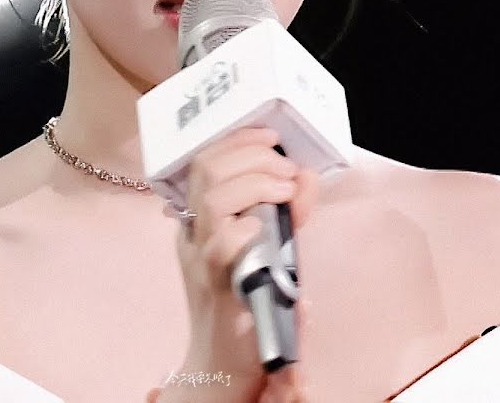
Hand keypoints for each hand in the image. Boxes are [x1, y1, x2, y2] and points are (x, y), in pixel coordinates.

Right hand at [163, 126, 319, 402]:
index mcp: (198, 217)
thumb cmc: (249, 301)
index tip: (271, 136)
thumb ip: (286, 211)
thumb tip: (306, 176)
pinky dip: (246, 227)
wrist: (226, 363)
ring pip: (213, 200)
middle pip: (206, 170)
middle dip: (251, 155)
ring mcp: (202, 259)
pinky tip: (264, 227)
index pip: (205, 161)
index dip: (238, 140)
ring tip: (285, 189)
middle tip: (284, 167)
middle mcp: (194, 232)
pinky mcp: (219, 287)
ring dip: (255, 183)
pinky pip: (222, 246)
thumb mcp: (269, 245)